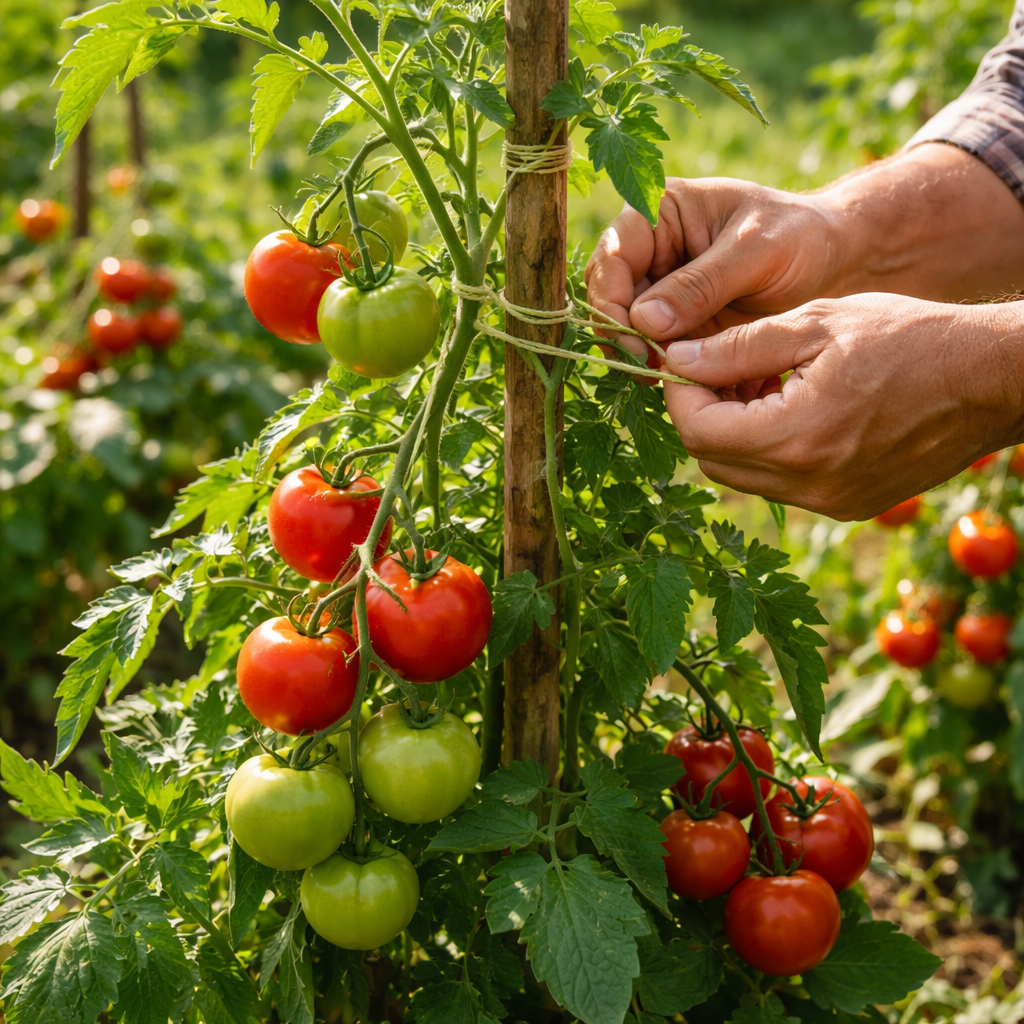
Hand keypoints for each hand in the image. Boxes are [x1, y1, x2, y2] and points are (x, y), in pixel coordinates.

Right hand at [584, 145, 1023, 357]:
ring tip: (663, 377)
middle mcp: (653, 247)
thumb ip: (701, 285)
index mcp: (662, 211)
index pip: (614, 255)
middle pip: (610, 293)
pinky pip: (653, 345)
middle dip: (620, 332)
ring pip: (625, 324)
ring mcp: (662, 286)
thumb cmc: (801, 238)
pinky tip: (680, 380)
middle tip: (646, 368)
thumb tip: (643, 320)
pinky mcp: (677, 320)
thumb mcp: (756, 253)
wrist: (836, 262)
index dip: (614, 298)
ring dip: (637, 353)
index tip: (637, 338)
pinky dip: (660, 364)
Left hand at [660, 294, 1023, 518]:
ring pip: (744, 477)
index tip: (683, 360)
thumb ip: (737, 347)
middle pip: (712, 460)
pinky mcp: (848, 505)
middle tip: (717, 369)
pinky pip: (782, 486)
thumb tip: (674, 360)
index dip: (678, 393)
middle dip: (701, 414)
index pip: (696, 430)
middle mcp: (808, 484)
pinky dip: (769, 452)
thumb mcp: (815, 324)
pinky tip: (789, 409)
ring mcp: (830, 502)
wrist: (990, 379)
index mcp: (794, 437)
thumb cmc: (908, 337)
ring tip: (757, 384)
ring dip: (734, 434)